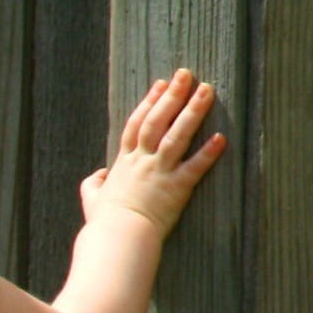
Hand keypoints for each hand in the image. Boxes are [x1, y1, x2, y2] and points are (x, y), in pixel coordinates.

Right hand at [79, 68, 227, 236]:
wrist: (115, 237)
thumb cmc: (103, 222)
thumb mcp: (91, 200)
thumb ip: (93, 184)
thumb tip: (98, 175)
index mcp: (123, 163)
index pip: (136, 124)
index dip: (149, 102)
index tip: (160, 84)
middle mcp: (141, 162)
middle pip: (157, 121)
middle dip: (172, 96)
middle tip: (186, 75)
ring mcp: (159, 173)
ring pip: (176, 136)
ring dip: (192, 112)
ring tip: (207, 91)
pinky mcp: (175, 188)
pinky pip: (194, 167)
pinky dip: (208, 152)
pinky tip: (221, 137)